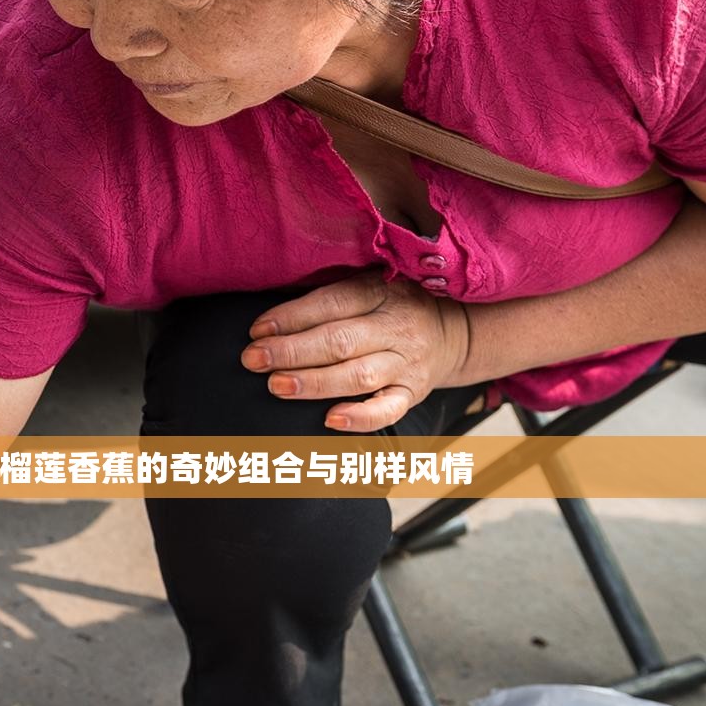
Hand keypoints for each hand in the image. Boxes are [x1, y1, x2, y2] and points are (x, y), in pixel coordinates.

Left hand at [242, 273, 472, 430]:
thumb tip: (272, 318)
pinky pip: (388, 409)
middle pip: (339, 341)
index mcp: (380, 293)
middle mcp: (396, 327)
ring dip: (314, 382)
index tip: (257, 331)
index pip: (331, 303)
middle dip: (292, 352)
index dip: (292, 317)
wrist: (452, 331)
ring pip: (358, 375)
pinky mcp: (414, 393)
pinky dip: (359, 418)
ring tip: (276, 386)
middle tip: (254, 360)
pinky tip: (329, 419)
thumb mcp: (368, 285)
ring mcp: (406, 363)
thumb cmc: (393, 307)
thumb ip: (329, 297)